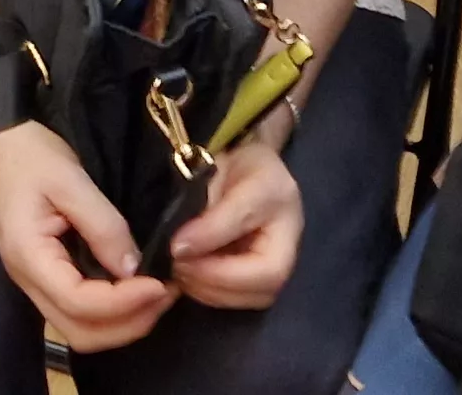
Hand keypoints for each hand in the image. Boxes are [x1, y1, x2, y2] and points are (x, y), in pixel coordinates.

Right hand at [0, 122, 175, 351]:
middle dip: (129, 323)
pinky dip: (113, 313)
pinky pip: (80, 313)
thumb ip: (103, 226)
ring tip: (157, 295)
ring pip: (81, 330)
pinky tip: (136, 290)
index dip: (124, 302)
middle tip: (166, 293)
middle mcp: (29, 280)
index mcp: (29, 257)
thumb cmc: (31, 156)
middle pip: (81, 332)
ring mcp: (36, 282)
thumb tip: (134, 268)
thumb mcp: (70, 180)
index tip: (161, 283)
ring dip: (123, 323)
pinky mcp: (47, 277)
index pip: (79, 302)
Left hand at [164, 138, 302, 310]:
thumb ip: (211, 219)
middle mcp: (288, 254)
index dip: (220, 271)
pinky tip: (187, 271)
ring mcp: (275, 269)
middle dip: (209, 282)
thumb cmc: (238, 163)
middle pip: (258, 292)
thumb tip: (181, 251)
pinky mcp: (256, 278)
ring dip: (204, 289)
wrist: (243, 163)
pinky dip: (204, 290)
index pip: (266, 270)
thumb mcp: (226, 177)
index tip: (179, 251)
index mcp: (286, 222)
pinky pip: (233, 297)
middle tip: (173, 262)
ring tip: (178, 265)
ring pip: (245, 300)